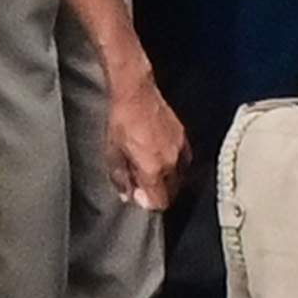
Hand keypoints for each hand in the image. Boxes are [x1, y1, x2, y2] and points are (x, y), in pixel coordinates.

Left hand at [102, 74, 186, 218]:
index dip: (148, 203)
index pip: (160, 201)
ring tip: (150, 171)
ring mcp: (181, 149)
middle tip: (142, 186)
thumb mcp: (113, 154)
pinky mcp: (185, 138)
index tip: (138, 196)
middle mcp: (173, 162)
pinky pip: (184, 161)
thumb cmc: (122, 121)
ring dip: (167, 180)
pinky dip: (174, 166)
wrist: (136, 94)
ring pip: (180, 177)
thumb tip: (127, 194)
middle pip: (172, 192)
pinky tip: (160, 158)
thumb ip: (122, 179)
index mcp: (155, 169)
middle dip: (157, 193)